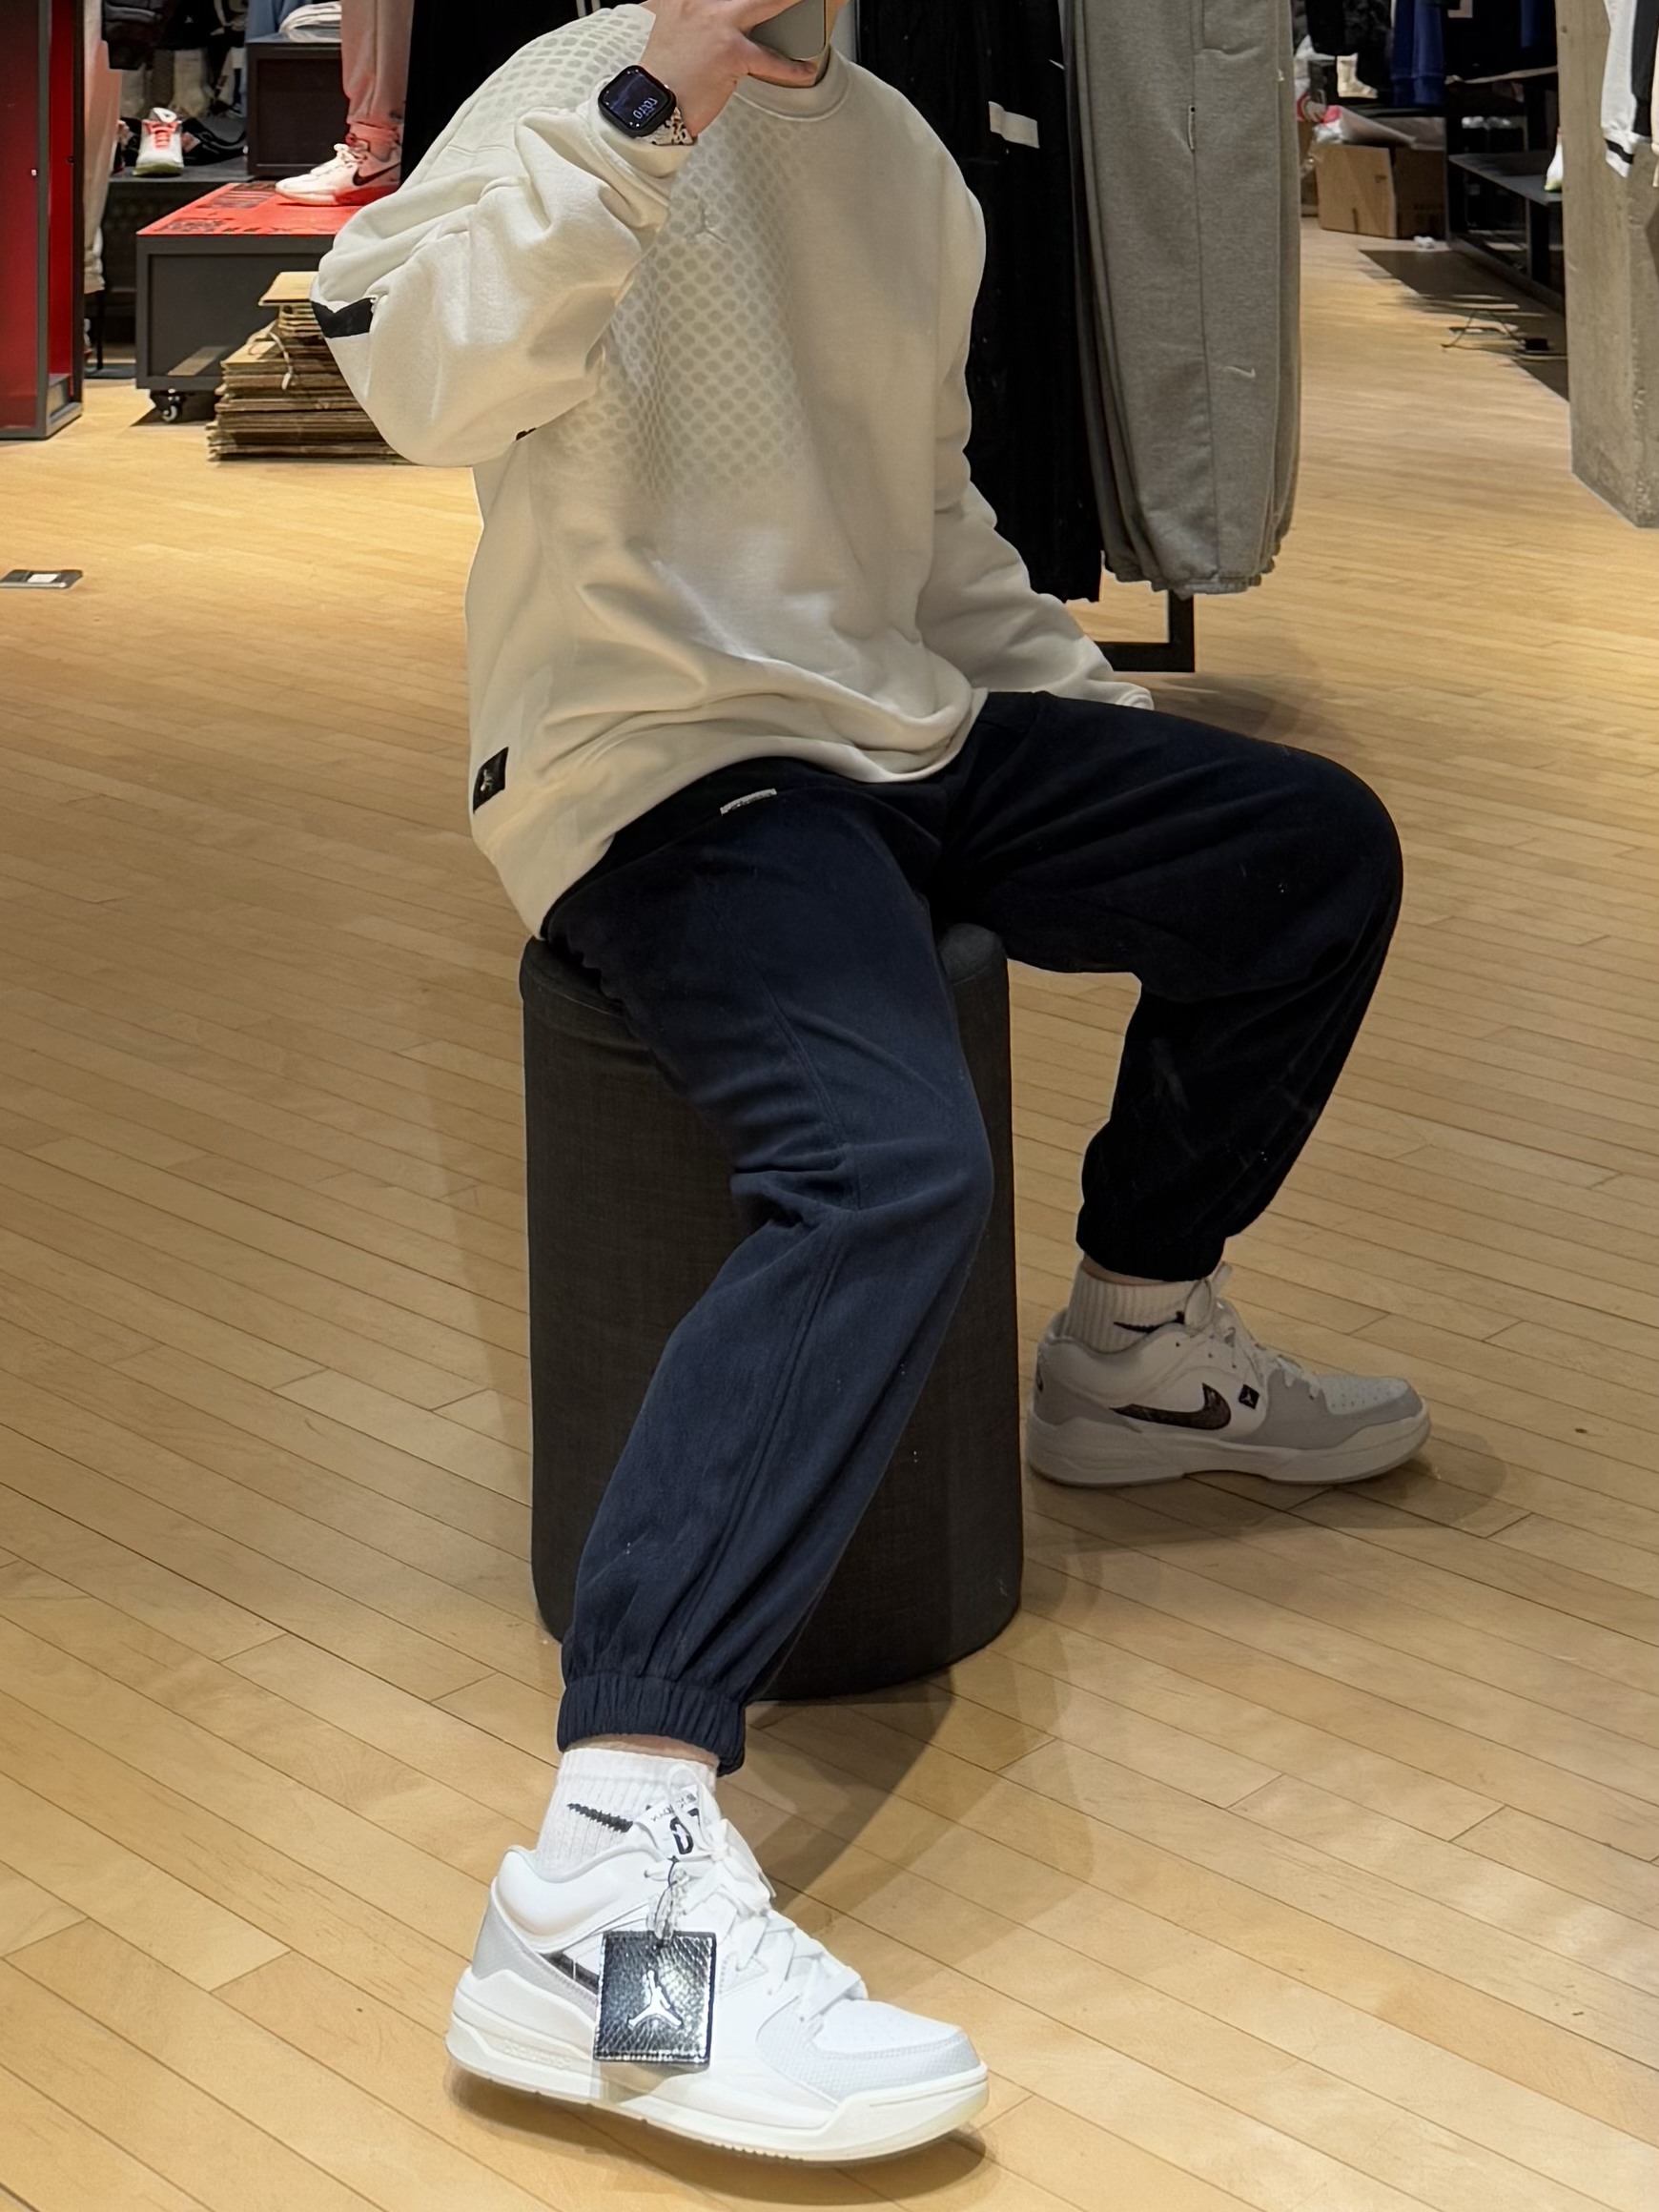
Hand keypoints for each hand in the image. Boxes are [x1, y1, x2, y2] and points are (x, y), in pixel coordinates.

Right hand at [639, 0, 822, 138]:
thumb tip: (703, 11)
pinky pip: (770, 60)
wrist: (652, 104)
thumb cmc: (663, 74)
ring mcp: (719, 24)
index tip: (753, 0)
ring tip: (806, 3)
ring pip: (766, 4)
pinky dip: (791, 67)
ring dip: (790, 3)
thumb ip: (690, 12)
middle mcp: (702, 3)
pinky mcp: (731, 54)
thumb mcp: (669, 28)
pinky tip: (806, 69)